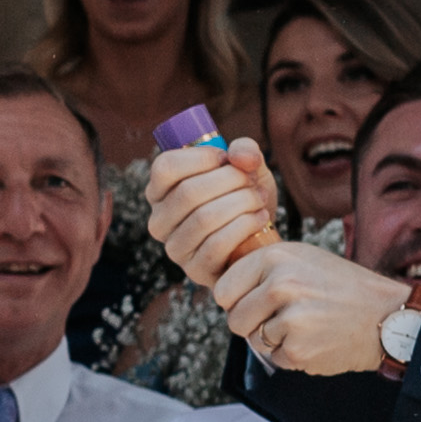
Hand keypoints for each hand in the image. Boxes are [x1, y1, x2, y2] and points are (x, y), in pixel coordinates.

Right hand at [141, 135, 271, 291]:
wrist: (261, 241)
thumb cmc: (245, 200)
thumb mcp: (247, 169)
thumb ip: (245, 151)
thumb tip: (239, 155)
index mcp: (160, 192)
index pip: (165, 167)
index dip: (202, 157)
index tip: (228, 159)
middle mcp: (159, 221)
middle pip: (188, 192)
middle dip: (230, 180)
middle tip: (252, 181)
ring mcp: (175, 249)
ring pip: (204, 218)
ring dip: (241, 203)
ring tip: (259, 199)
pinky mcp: (195, 270)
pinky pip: (217, 245)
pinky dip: (245, 226)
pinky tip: (260, 219)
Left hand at [216, 233, 418, 377]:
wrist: (386, 315)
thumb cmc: (343, 286)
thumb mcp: (303, 258)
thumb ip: (263, 269)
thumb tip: (223, 289)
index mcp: (275, 257)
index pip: (223, 288)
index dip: (237, 299)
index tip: (254, 300)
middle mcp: (280, 285)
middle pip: (234, 318)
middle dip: (252, 324)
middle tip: (282, 317)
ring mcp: (289, 319)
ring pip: (253, 340)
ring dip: (273, 339)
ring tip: (305, 325)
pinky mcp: (298, 349)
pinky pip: (275, 358)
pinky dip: (291, 355)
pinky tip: (316, 339)